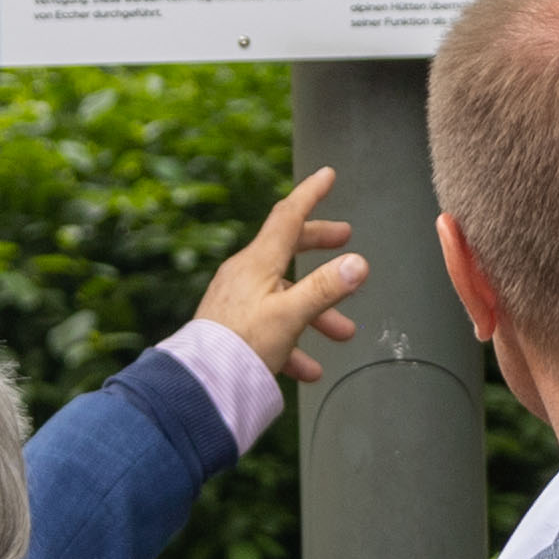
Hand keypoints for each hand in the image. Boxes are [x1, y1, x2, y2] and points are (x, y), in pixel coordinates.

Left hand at [196, 168, 369, 376]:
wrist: (201, 383)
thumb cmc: (242, 345)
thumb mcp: (290, 315)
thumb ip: (325, 289)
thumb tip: (357, 263)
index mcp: (257, 262)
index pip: (288, 216)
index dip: (310, 194)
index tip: (327, 175)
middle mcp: (245, 275)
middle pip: (288, 250)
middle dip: (320, 247)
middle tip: (344, 242)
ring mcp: (237, 300)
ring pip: (284, 296)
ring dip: (316, 313)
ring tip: (342, 333)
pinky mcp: (232, 327)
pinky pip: (269, 327)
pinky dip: (293, 343)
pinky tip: (308, 369)